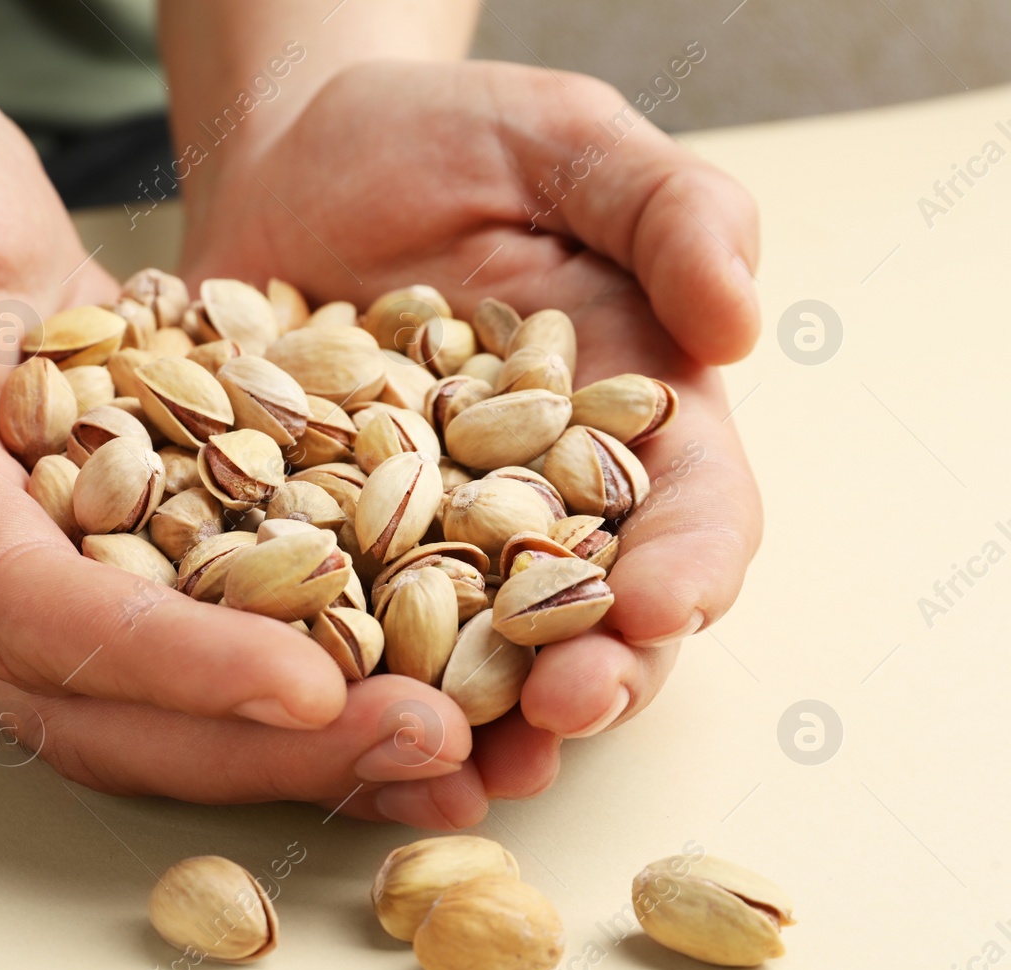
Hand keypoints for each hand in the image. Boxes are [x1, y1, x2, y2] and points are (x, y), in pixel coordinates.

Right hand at [0, 65, 499, 827]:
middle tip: (425, 742)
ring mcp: (39, 580)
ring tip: (441, 743)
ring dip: (298, 742)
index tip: (305, 684)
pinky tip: (406, 682)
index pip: (40, 621)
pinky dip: (301, 686)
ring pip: (160, 713)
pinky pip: (202, 650)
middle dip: (264, 743)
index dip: (171, 666)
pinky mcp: (109, 559)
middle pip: (110, 711)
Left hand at [180, 60, 764, 772]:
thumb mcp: (570, 144)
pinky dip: (344, 681)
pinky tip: (330, 721)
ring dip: (475, 719)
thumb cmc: (448, 139)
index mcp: (630, 418)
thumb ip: (673, 215)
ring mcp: (427, 534)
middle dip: (591, 673)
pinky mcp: (320, 543)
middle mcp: (539, 498)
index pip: (692, 512)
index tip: (661, 604)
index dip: (689, 567)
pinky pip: (339, 624)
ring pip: (470, 650)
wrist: (293, 155)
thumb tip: (741, 326)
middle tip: (561, 712)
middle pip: (592, 613)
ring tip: (460, 764)